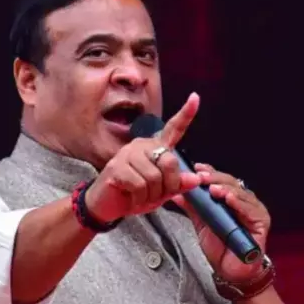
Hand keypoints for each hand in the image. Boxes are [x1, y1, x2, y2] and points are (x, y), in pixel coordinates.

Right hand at [85, 93, 202, 223]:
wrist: (107, 206)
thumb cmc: (135, 195)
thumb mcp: (162, 192)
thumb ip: (178, 184)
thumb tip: (197, 178)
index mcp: (155, 147)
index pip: (173, 128)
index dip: (186, 114)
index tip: (195, 97)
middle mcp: (142, 145)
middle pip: (169, 162)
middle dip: (168, 185)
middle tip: (156, 195)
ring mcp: (128, 154)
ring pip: (155, 177)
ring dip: (152, 195)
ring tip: (141, 197)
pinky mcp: (117, 167)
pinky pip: (140, 185)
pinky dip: (140, 198)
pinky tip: (132, 198)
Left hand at [171, 163, 270, 281]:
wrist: (230, 272)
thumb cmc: (220, 248)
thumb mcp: (202, 224)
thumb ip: (193, 208)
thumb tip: (176, 194)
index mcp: (231, 200)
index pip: (221, 180)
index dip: (209, 172)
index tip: (195, 168)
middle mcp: (244, 202)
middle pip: (230, 183)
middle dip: (214, 178)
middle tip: (201, 176)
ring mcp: (254, 211)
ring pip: (240, 193)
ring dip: (225, 189)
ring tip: (212, 188)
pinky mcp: (262, 222)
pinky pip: (249, 209)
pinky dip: (238, 203)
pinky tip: (228, 198)